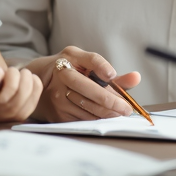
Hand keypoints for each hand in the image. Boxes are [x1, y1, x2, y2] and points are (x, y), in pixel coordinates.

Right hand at [23, 46, 140, 121]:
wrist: (39, 81)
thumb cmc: (70, 70)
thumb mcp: (85, 64)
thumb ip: (110, 72)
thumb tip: (136, 77)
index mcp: (71, 57)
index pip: (91, 59)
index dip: (102, 67)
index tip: (112, 75)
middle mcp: (62, 73)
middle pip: (89, 88)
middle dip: (111, 101)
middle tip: (126, 109)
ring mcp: (57, 94)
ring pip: (87, 107)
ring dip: (106, 113)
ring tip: (119, 113)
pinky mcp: (57, 112)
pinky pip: (81, 118)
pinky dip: (96, 119)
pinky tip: (104, 117)